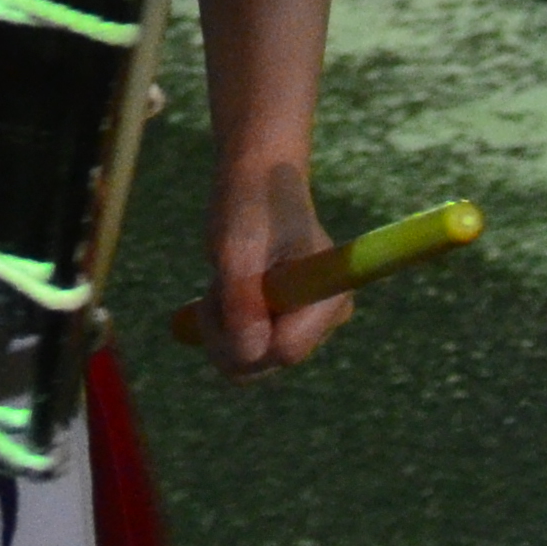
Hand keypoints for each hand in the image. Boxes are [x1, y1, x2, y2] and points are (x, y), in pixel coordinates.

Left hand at [197, 159, 344, 380]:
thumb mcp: (238, 246)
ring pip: (246, 361)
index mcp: (331, 297)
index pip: (284, 351)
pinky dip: (223, 325)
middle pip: (263, 363)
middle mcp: (326, 319)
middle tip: (215, 282)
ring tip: (223, 280)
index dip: (242, 332)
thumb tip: (249, 355)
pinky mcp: (284, 328)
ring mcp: (306, 327)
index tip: (222, 290)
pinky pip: (243, 351)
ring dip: (220, 325)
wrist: (258, 182)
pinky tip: (228, 290)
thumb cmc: (251, 205)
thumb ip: (243, 299)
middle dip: (225, 329)